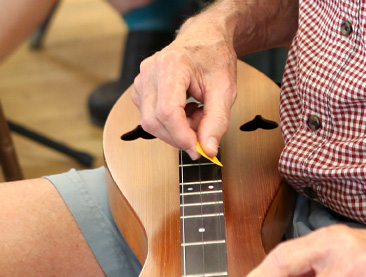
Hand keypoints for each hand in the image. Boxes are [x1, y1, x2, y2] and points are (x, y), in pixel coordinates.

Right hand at [131, 17, 237, 159]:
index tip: (198, 149)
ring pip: (150, 122)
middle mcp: (150, 71)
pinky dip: (169, 123)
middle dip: (180, 135)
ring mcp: (141, 80)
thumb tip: (208, 149)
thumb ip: (217, 121)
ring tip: (196, 113)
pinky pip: (150, 117)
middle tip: (203, 128)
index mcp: (171, 65)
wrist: (205, 38)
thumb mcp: (225, 90)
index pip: (167, 112)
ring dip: (176, 129)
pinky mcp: (140, 89)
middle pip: (155, 121)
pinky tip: (185, 110)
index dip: (182, 136)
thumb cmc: (215, 59)